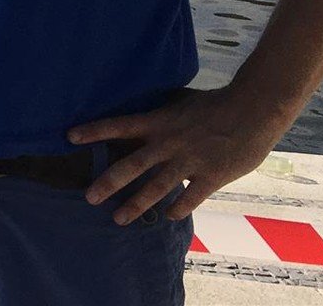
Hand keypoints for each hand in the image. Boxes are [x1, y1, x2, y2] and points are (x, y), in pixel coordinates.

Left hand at [69, 85, 286, 223]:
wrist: (252, 110)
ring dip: (136, 204)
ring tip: (118, 218)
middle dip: (108, 182)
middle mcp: (168, 143)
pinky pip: (190, 198)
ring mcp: (189, 161)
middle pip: (132, 165)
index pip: (119, 125)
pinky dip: (177, 208)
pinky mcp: (211, 176)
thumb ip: (158, 114)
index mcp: (159, 122)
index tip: (69, 137)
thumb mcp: (178, 102)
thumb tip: (138, 115)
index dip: (94, 131)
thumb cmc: (214, 103)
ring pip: (156, 187)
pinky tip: (166, 216)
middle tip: (89, 197)